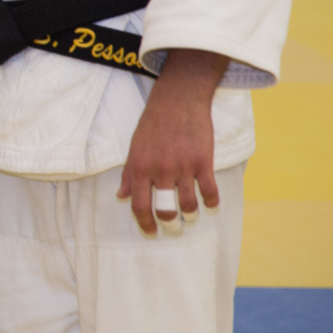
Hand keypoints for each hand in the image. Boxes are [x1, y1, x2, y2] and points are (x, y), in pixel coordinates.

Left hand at [118, 48, 228, 235]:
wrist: (178, 100)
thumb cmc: (153, 123)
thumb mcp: (134, 147)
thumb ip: (128, 174)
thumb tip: (121, 197)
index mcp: (139, 167)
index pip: (139, 205)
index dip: (144, 223)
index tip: (151, 233)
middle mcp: (160, 170)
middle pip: (165, 210)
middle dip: (170, 225)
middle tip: (173, 228)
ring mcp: (183, 167)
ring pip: (188, 205)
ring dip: (190, 216)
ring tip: (189, 217)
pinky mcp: (203, 162)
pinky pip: (209, 192)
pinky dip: (211, 203)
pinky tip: (210, 205)